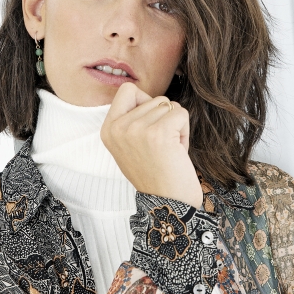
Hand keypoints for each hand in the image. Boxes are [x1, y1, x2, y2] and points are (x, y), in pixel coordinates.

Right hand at [100, 82, 202, 208]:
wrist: (168, 203)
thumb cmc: (155, 174)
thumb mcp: (129, 145)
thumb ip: (131, 120)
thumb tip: (145, 96)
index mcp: (108, 129)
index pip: (127, 90)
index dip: (145, 102)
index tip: (149, 126)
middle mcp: (118, 128)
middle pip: (154, 98)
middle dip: (164, 119)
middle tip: (160, 147)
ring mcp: (137, 129)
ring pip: (169, 105)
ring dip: (176, 126)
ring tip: (168, 150)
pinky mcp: (158, 133)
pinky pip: (181, 113)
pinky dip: (185, 131)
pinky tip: (177, 151)